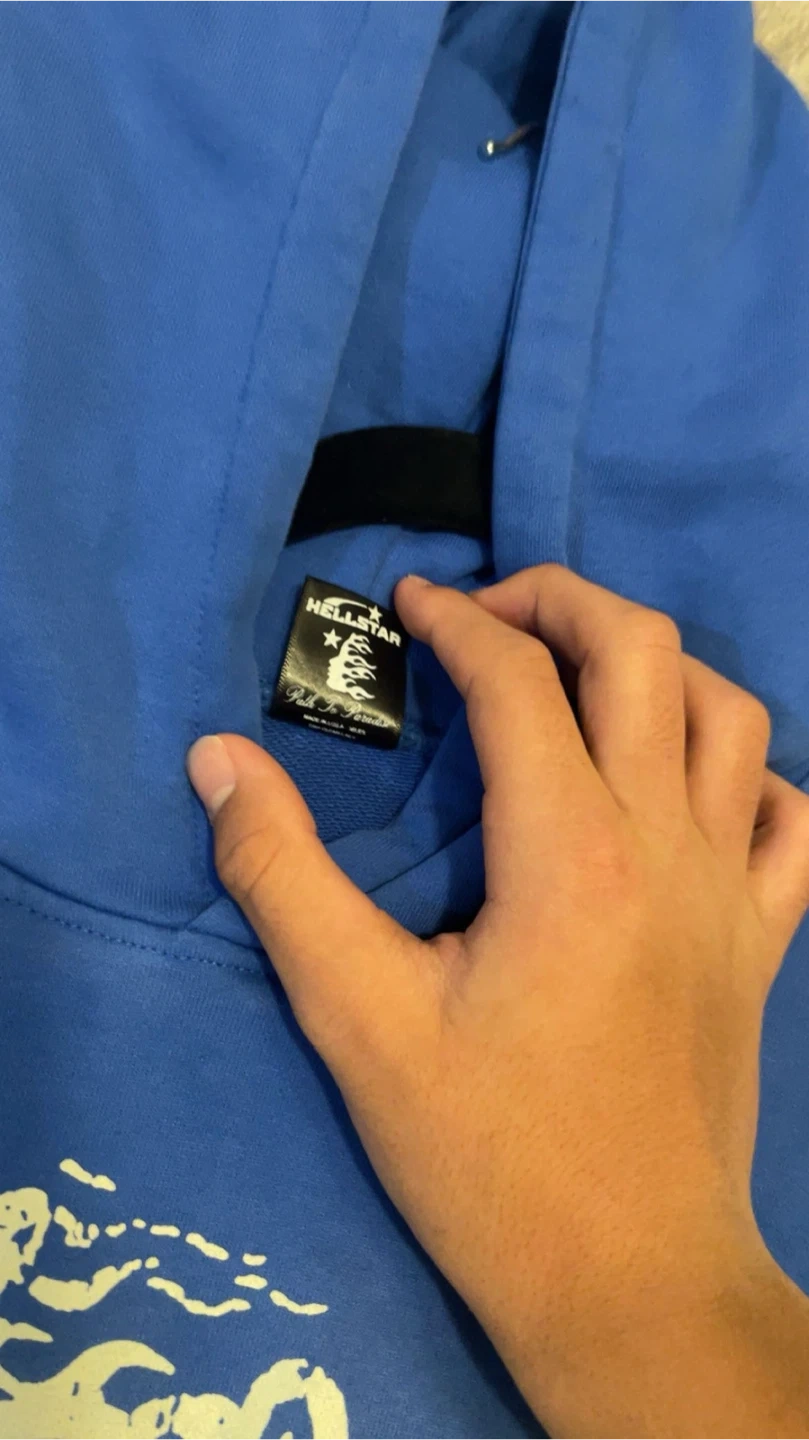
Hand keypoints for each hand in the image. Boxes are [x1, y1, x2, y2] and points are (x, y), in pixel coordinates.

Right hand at [187, 564, 808, 1437]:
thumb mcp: (357, 1021)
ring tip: (579, 676)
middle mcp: (666, 846)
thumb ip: (282, 879)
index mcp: (569, 853)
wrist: (627, 1281)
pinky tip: (688, 785)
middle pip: (641, 651)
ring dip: (655, 663)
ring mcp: (733, 891)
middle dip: (560, 598)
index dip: (457, 621)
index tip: (409, 605)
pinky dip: (745, 770)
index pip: (519, 680)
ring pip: (729, 712)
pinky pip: (790, 816)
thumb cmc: (488, 1159)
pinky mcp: (764, 942)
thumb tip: (218, 762)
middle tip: (487, 612)